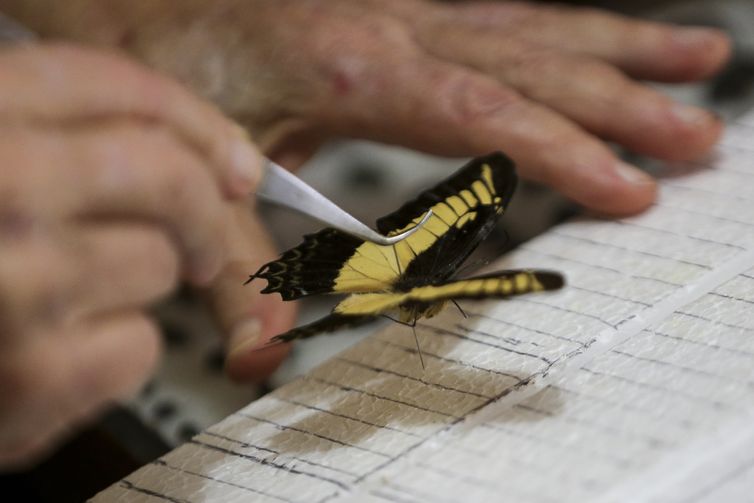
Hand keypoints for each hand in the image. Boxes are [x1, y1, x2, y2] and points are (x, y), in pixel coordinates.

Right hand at [0, 43, 274, 467]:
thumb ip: (75, 140)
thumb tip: (225, 156)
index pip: (119, 88)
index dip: (198, 124)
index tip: (234, 160)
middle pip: (167, 175)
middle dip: (206, 210)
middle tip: (205, 239)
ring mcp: (14, 284)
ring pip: (160, 265)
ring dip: (136, 286)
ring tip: (69, 296)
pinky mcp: (31, 378)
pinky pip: (138, 347)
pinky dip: (112, 354)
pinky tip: (55, 352)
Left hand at [123, 0, 728, 213]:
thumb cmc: (172, 59)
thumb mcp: (206, 162)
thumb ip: (238, 259)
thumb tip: (257, 347)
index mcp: (354, 66)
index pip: (488, 111)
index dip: (564, 152)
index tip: (629, 187)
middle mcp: (394, 24)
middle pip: (536, 60)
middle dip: (627, 99)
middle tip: (700, 130)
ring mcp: (404, 8)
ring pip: (534, 23)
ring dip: (620, 44)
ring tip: (694, 54)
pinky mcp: (402, 9)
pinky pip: (502, 15)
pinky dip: (564, 27)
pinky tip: (599, 38)